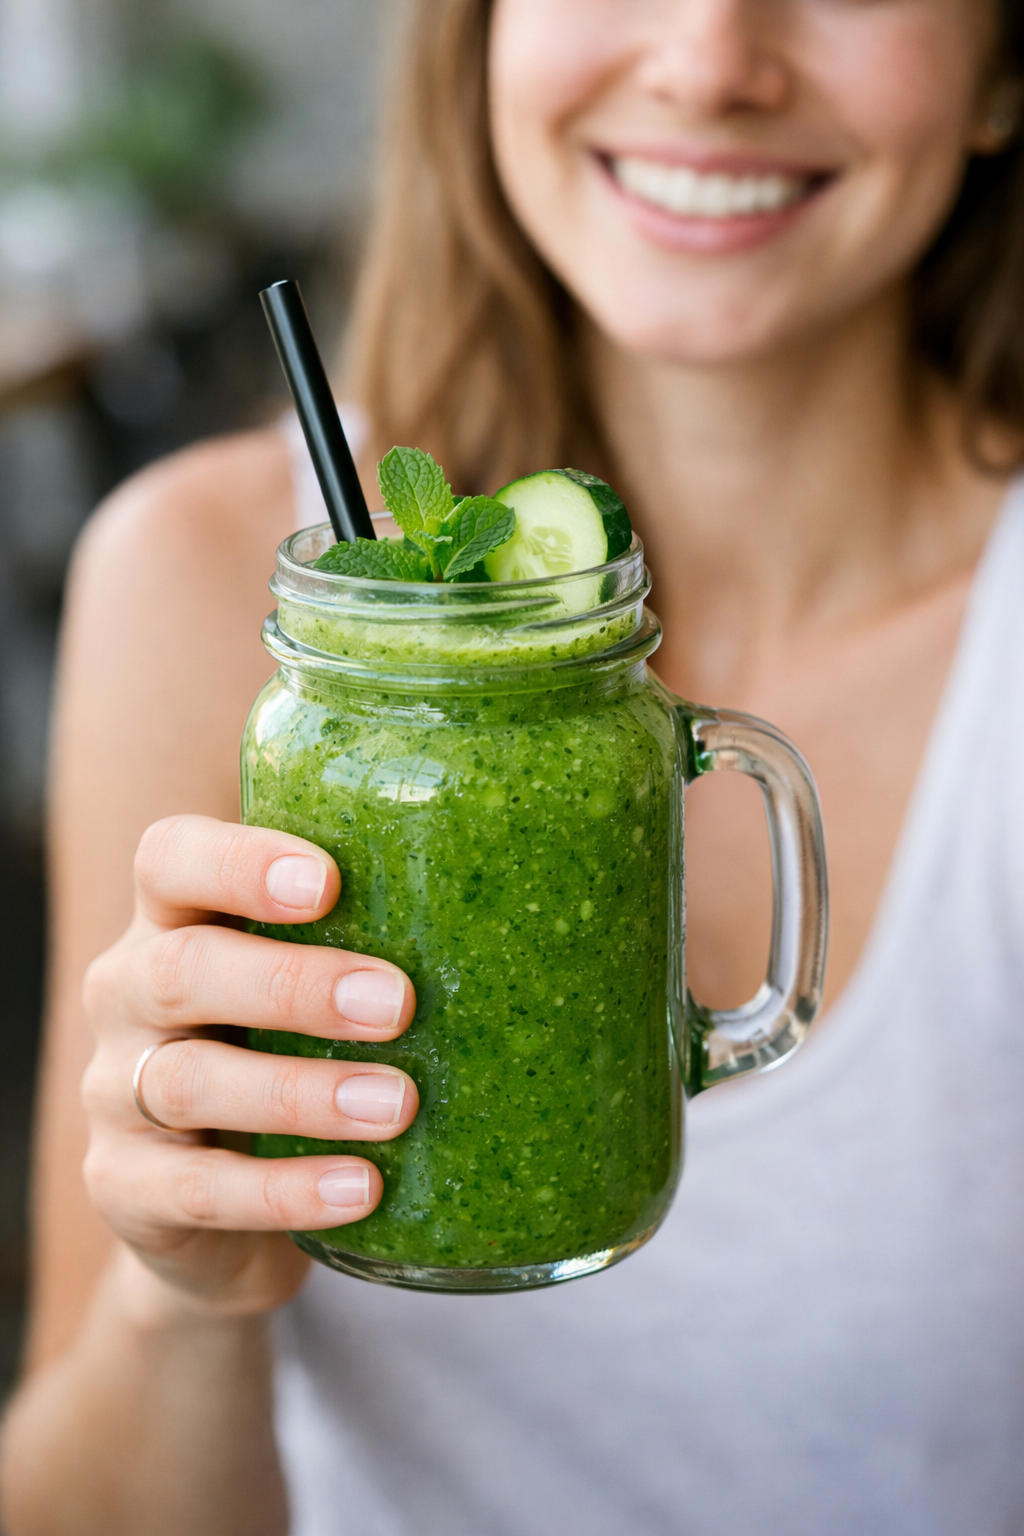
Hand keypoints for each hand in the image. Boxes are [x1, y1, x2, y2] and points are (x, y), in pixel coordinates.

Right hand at [80, 815, 417, 1317]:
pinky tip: (365, 1190)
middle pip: (181, 968)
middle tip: (398, 1003)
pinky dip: (284, 1191)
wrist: (219, 1213)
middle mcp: (129, 993)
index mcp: (176, 918)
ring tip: (398, 1105)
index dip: (238, 862)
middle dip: (292, 981)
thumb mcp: (320, 987)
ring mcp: (114, 1095)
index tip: (328, 881)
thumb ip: (393, 932)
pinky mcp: (128, 1188)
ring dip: (301, 1090)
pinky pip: (197, 1189)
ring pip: (187, 1080)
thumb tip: (585, 894)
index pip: (171, 858)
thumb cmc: (296, 1053)